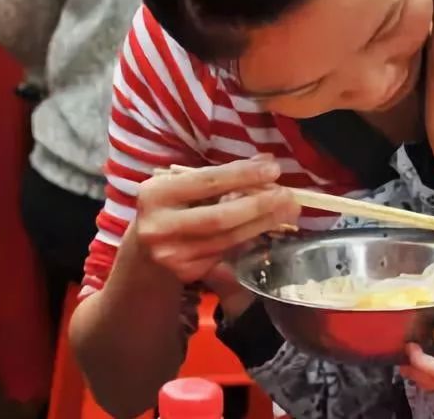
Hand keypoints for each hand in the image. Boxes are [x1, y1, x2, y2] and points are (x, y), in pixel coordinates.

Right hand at [132, 155, 300, 283]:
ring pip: (229, 238)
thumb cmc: (170, 208)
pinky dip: (251, 237)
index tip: (274, 168)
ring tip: (288, 210)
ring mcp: (173, 255)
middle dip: (259, 205)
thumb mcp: (183, 186)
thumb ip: (221, 175)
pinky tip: (268, 227)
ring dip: (263, 223)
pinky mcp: (188, 272)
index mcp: (155, 194)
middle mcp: (159, 227)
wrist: (144, 252)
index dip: (243, 175)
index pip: (207, 182)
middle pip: (221, 217)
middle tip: (288, 195)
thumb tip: (266, 162)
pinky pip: (227, 251)